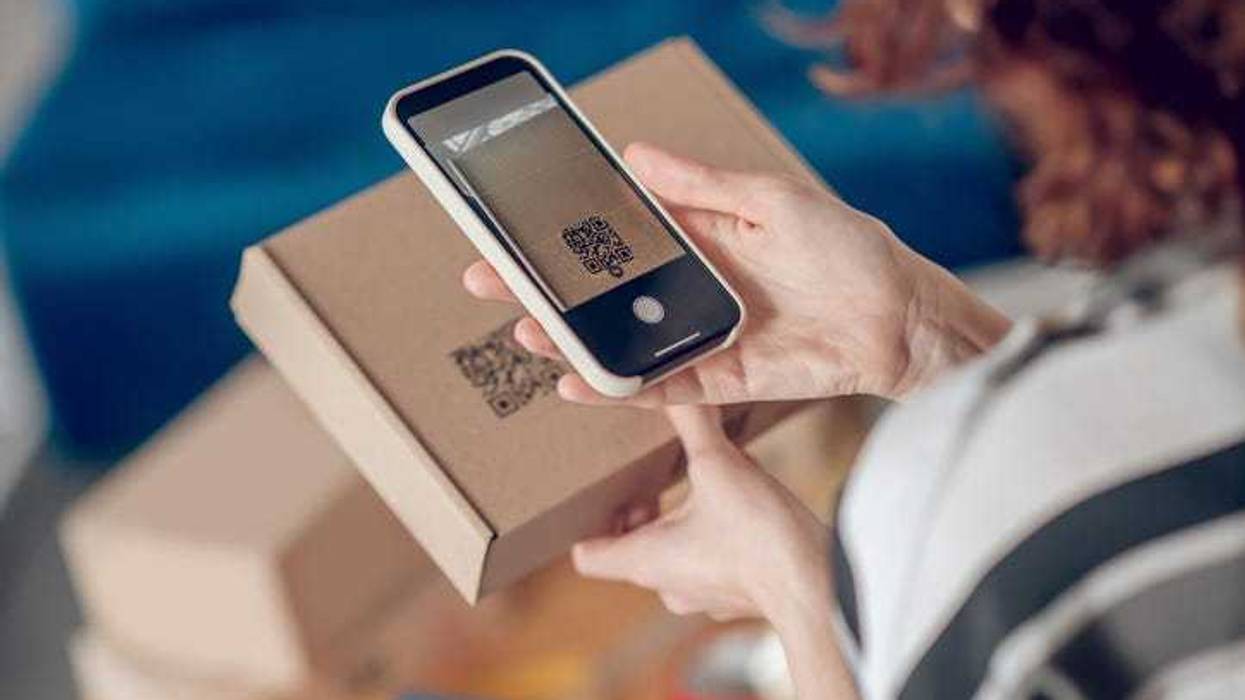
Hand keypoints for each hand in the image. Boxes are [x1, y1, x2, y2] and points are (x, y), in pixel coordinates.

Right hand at [463, 142, 1008, 405]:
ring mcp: (700, 337)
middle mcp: (691, 290)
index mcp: (701, 239)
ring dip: (569, 339)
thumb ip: (701, 187)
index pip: (617, 237)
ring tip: (523, 329)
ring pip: (619, 342)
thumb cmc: (846, 247)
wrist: (900, 317)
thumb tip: (636, 156)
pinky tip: (573, 380)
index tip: (518, 230)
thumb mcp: (770, 200)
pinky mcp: (719, 379)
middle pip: (604, 293)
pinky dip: (615, 386)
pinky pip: (657, 385)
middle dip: (547, 289)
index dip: (568, 236)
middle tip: (490, 282)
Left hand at [574, 405, 855, 697]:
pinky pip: (713, 570)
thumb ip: (692, 423)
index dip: (589, 527)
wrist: (817, 586)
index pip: (587, 557)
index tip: (608, 498)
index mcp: (646, 561)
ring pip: (675, 562)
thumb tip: (674, 384)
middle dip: (643, 518)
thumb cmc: (758, 535)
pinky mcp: (739, 599)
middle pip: (633, 553)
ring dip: (681, 529)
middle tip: (656, 486)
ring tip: (701, 495)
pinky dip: (716, 544)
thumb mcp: (719, 465)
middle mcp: (669, 587)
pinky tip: (740, 516)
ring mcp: (704, 599)